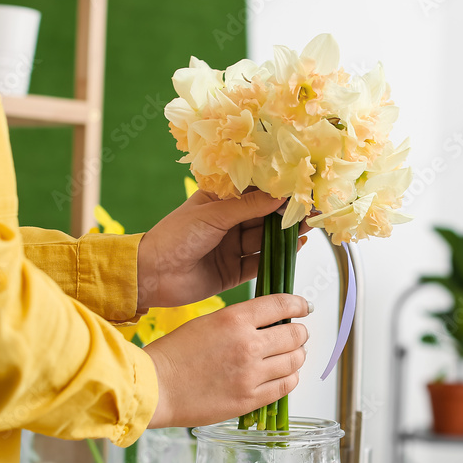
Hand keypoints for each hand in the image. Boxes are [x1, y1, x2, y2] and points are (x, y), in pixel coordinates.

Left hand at [137, 190, 309, 308]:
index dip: (276, 190)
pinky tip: (295, 247)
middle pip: (263, 217)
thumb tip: (279, 194)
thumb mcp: (213, 215)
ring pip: (265, 239)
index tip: (300, 187)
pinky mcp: (234, 272)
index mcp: (218, 201)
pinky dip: (277, 256)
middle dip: (286, 213)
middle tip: (310, 209)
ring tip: (307, 226)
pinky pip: (261, 262)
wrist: (152, 275)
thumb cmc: (174, 237)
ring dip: (285, 234)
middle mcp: (227, 223)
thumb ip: (247, 207)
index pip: (253, 192)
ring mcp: (232, 248)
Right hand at [143, 294, 309, 427]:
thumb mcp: (208, 322)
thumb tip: (270, 323)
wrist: (156, 387)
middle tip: (298, 334)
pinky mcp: (249, 399)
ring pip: (294, 361)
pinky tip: (285, 375)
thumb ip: (240, 321)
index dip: (299, 304)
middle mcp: (248, 345)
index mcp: (235, 319)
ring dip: (297, 356)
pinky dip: (291, 378)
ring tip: (293, 355)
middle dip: (300, 333)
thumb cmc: (174, 354)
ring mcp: (251, 374)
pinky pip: (285, 386)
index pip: (281, 304)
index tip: (304, 306)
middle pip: (295, 334)